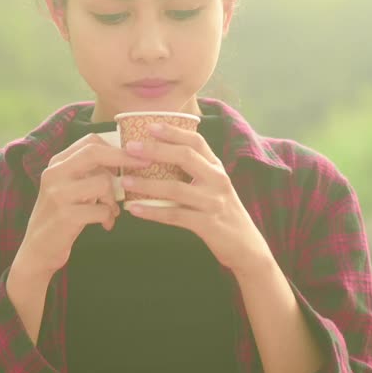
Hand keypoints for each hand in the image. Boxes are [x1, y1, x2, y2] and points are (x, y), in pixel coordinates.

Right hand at [15, 133, 149, 277]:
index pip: (89, 141)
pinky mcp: (66, 216)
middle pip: (94, 152)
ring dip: (114, 199)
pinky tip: (106, 224)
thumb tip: (124, 157)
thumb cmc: (61, 214)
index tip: (136, 153)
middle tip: (145, 163)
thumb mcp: (68, 187)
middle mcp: (54, 174)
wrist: (38, 248)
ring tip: (112, 210)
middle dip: (124, 157)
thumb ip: (87, 172)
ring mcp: (58, 194)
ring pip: (102, 182)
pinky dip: (109, 217)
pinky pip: (102, 209)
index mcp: (57, 163)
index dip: (117, 145)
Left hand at [121, 124, 274, 275]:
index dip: (173, 132)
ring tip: (125, 180)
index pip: (196, 142)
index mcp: (217, 168)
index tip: (150, 126)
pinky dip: (152, 212)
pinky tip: (135, 209)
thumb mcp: (215, 186)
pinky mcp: (207, 224)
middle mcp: (217, 180)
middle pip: (185, 157)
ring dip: (147, 184)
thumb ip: (196, 171)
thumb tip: (160, 158)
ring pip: (175, 189)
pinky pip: (174, 215)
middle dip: (156, 150)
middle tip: (130, 148)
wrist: (246, 246)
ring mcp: (213, 202)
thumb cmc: (224, 213)